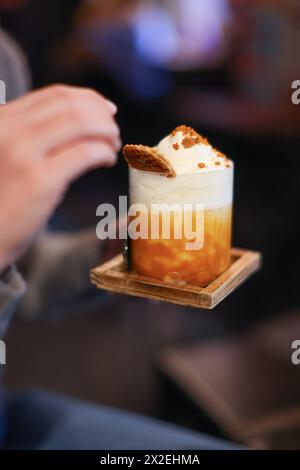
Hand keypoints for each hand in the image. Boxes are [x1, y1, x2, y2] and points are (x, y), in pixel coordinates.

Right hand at [0, 84, 120, 270]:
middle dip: (102, 115)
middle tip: (114, 131)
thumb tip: (80, 116)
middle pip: (71, 105)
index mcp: (1, 120)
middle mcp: (8, 130)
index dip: (89, 99)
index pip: (55, 94)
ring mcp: (21, 153)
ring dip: (107, 131)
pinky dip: (104, 152)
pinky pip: (85, 153)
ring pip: (81, 123)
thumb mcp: (7, 153)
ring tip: (113, 145)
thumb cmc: (1, 198)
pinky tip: (107, 160)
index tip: (107, 110)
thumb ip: (31, 133)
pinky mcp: (38, 180)